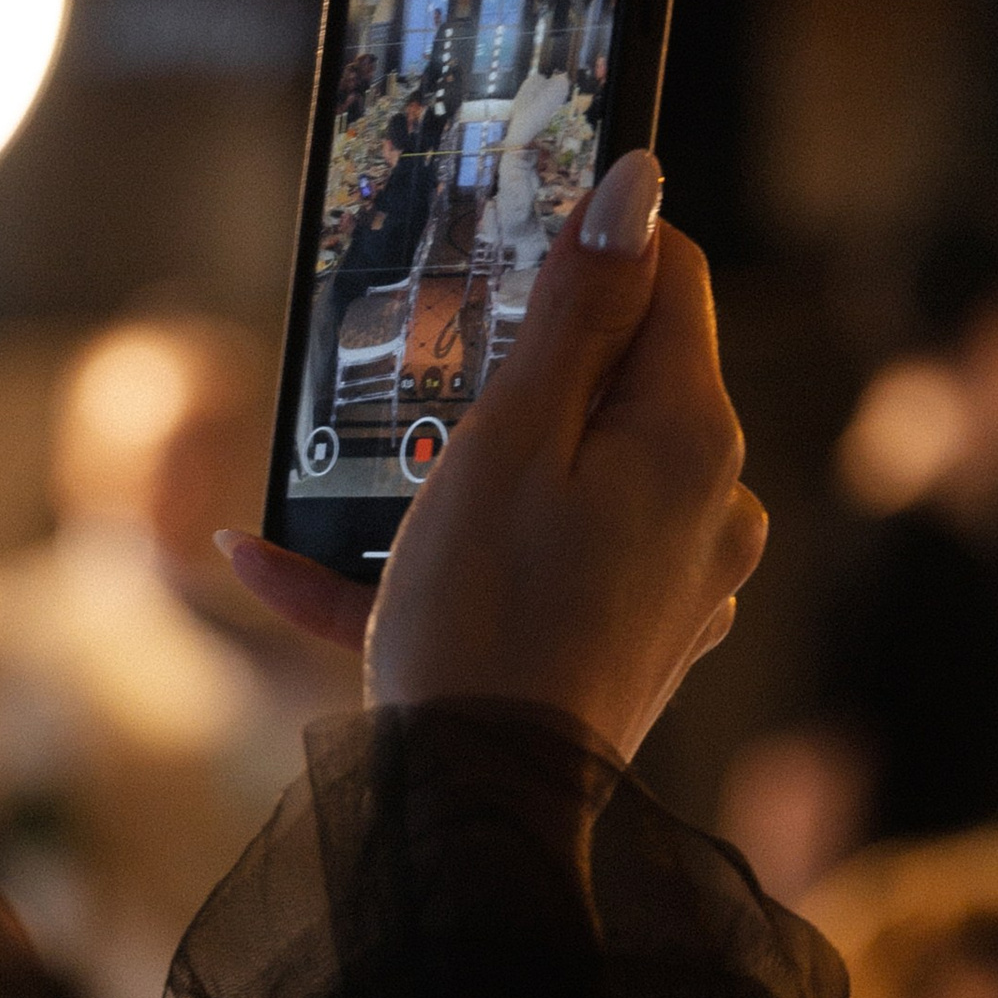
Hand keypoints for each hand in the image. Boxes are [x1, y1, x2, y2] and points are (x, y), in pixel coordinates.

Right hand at [222, 156, 765, 761]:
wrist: (479, 815)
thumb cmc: (483, 619)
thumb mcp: (509, 437)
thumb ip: (573, 309)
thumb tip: (640, 182)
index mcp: (692, 438)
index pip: (670, 277)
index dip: (585, 250)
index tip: (498, 258)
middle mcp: (713, 506)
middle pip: (617, 382)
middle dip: (510, 378)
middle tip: (411, 400)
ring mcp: (677, 583)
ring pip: (565, 483)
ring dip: (454, 481)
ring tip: (333, 502)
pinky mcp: (632, 646)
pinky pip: (532, 575)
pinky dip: (439, 566)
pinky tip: (284, 567)